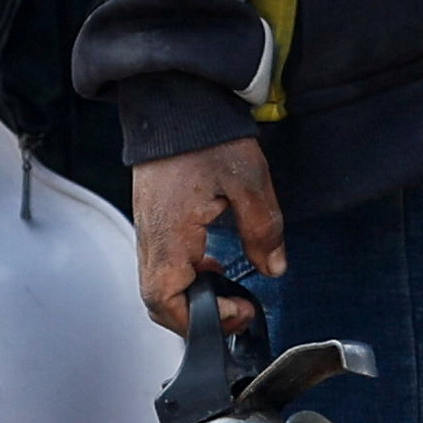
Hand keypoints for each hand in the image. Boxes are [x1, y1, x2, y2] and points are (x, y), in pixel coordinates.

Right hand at [133, 136, 284, 339]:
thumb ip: (263, 230)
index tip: (238, 311)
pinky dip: (187, 275)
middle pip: (159, 300)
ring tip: (230, 292)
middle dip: (198, 316)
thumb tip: (274, 268)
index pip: (165, 300)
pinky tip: (213, 263)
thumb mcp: (249, 182)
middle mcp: (150, 237)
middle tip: (237, 310)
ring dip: (192, 297)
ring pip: (160, 283)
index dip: (200, 319)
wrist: (176, 103)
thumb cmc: (207, 137)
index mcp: (169, 234)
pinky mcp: (153, 219)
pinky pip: (163, 262)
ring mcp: (148, 228)